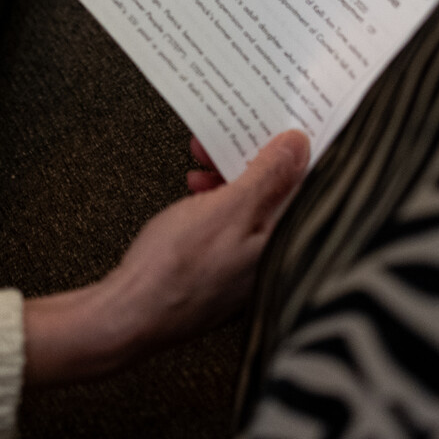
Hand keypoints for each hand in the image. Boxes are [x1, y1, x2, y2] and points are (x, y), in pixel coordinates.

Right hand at [22, 130, 309, 387]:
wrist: (129, 314)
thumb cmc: (176, 269)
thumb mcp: (226, 208)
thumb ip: (267, 176)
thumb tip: (299, 145)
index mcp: (285, 242)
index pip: (309, 186)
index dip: (296, 150)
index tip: (281, 123)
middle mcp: (274, 258)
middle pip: (278, 194)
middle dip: (252, 159)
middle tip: (227, 135)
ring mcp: (248, 268)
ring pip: (252, 207)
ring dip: (228, 178)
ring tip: (199, 162)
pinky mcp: (223, 271)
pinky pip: (231, 225)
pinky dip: (215, 203)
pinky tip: (194, 193)